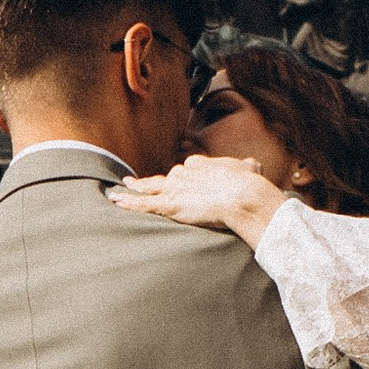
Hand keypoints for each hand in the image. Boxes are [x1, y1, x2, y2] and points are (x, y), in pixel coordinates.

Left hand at [113, 154, 288, 248]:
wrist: (243, 195)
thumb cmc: (250, 183)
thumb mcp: (250, 168)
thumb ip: (247, 166)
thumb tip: (253, 165)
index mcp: (199, 164)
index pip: (185, 170)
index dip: (183, 178)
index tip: (180, 182)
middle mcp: (183, 173)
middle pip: (166, 179)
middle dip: (158, 184)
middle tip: (145, 184)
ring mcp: (174, 189)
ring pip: (149, 188)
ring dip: (135, 187)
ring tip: (123, 186)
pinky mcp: (169, 204)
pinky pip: (143, 204)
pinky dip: (129, 202)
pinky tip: (116, 200)